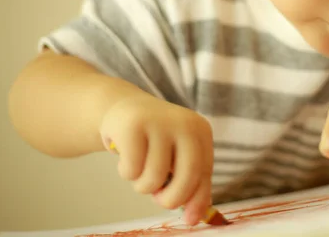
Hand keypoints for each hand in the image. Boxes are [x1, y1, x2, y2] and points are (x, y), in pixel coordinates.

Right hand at [100, 94, 212, 224]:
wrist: (124, 109)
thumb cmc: (155, 140)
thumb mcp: (178, 157)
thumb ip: (191, 184)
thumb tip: (195, 218)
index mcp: (201, 131)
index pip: (204, 171)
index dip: (197, 199)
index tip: (190, 220)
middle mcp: (184, 123)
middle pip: (187, 175)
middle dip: (172, 198)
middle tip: (159, 200)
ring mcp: (159, 121)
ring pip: (154, 177)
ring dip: (143, 186)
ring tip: (140, 171)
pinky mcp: (133, 125)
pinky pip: (132, 169)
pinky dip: (126, 172)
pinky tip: (125, 156)